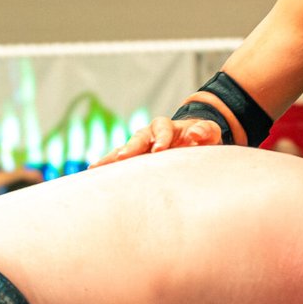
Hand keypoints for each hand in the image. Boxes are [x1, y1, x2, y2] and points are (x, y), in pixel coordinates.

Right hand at [94, 116, 223, 165]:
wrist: (192, 142)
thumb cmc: (201, 138)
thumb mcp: (209, 133)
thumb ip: (205, 130)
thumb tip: (195, 133)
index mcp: (167, 127)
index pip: (162, 128)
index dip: (161, 138)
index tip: (159, 149)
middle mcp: (149, 134)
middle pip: (138, 137)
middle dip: (131, 147)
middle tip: (124, 156)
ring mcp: (140, 147)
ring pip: (124, 150)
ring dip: (112, 158)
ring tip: (96, 167)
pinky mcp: (135, 160)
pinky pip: (119, 163)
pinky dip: (108, 167)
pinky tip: (93, 176)